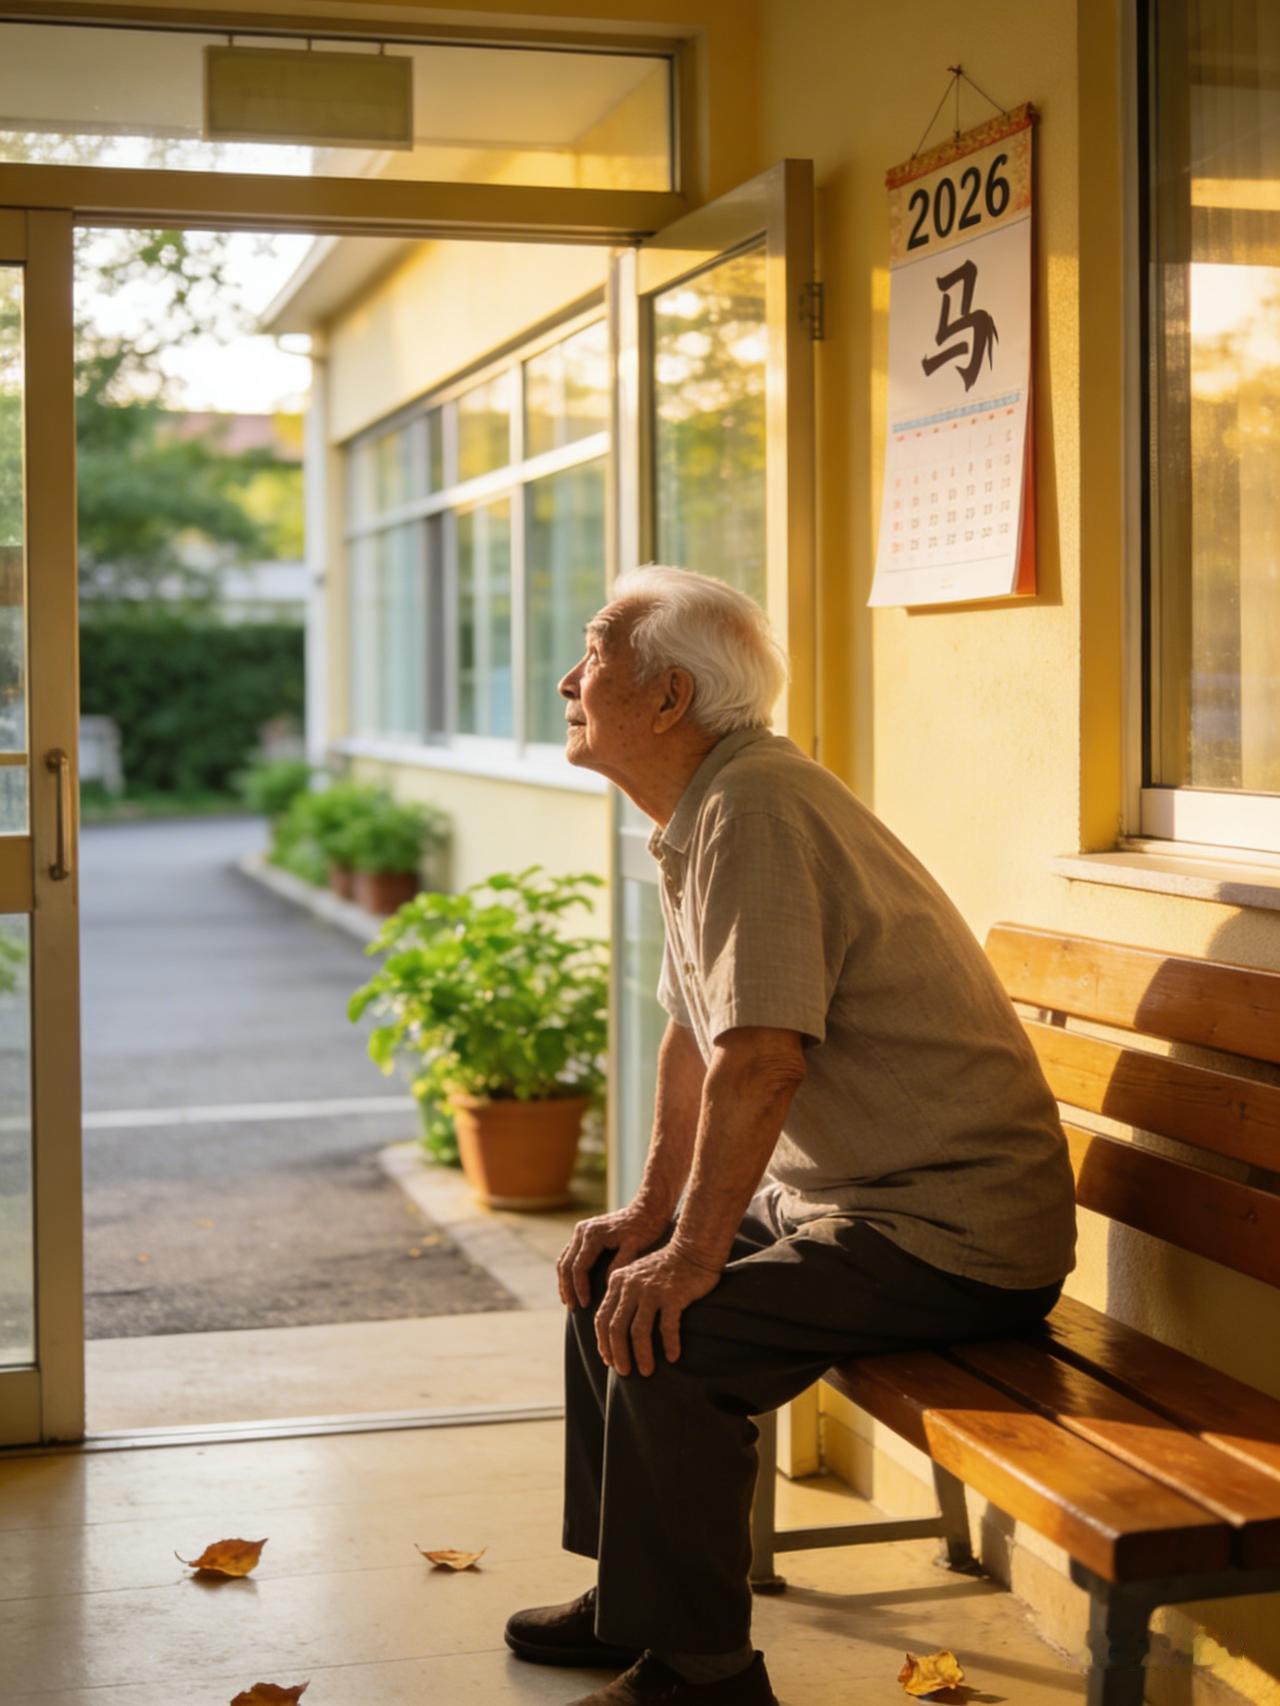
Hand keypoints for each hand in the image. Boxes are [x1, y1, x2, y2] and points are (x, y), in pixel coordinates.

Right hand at [557, 1204, 670, 1308]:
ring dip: (565, 1281)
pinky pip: (570, 1255)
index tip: (586, 1305)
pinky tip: (574, 1286)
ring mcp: (582, 1230)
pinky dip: (569, 1271)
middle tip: (573, 1308)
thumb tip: (604, 1284)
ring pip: (564, 1259)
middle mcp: (582, 1231)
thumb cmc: (646, 1227)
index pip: (578, 1268)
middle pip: (565, 1264)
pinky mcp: (585, 1233)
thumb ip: (619, 1264)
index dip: (580, 1289)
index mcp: (592, 1235)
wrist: (649, 1207)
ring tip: (570, 1302)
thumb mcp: (636, 1247)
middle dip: (567, 1288)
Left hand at [595, 1242, 720, 1376]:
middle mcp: (631, 1285)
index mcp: (618, 1281)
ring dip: (642, 1355)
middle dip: (618, 1354)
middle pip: (617, 1327)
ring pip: (639, 1331)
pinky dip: (669, 1344)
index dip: (604, 1343)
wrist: (692, 1249)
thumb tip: (613, 1334)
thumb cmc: (665, 1269)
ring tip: (646, 1371)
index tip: (609, 1360)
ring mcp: (652, 1290)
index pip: (602, 1318)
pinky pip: (667, 1327)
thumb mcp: (635, 1276)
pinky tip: (672, 1357)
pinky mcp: (673, 1295)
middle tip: (624, 1372)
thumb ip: (623, 1297)